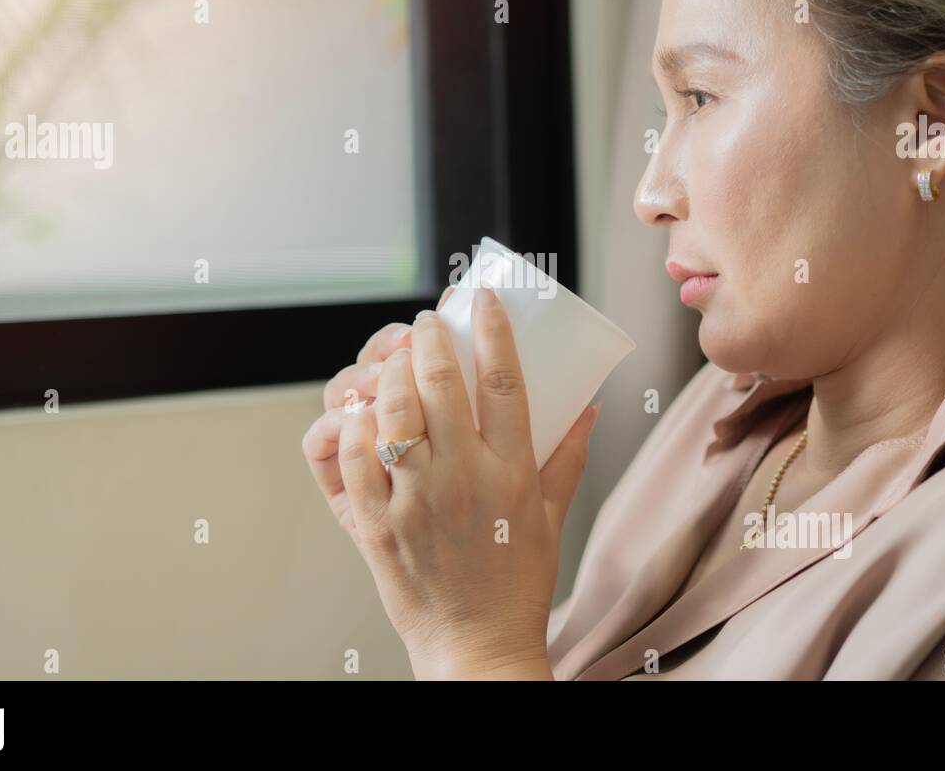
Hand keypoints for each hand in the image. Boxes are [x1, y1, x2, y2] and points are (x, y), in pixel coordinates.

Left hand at [304, 286, 600, 678]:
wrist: (476, 646)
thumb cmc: (516, 582)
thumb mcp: (552, 516)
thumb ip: (570, 456)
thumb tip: (590, 405)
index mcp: (512, 473)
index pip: (502, 381)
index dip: (491, 329)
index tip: (481, 299)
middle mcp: (463, 480)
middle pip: (440, 383)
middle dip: (429, 338)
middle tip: (426, 324)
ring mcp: (415, 502)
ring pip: (393, 411)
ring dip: (389, 373)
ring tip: (393, 361)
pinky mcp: (374, 524)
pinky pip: (354, 457)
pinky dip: (354, 425)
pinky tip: (364, 413)